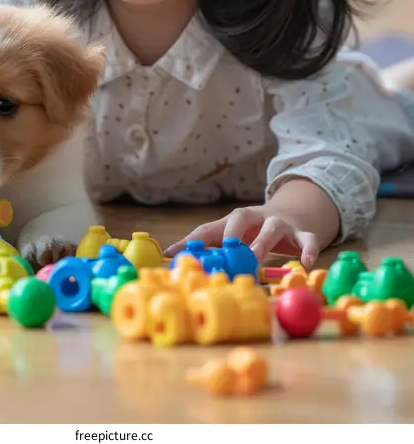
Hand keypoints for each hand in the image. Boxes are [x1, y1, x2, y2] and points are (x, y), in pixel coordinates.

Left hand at [164, 204, 318, 267]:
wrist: (290, 215)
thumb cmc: (251, 230)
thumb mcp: (228, 234)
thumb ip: (203, 244)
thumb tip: (168, 254)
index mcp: (233, 221)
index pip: (210, 228)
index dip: (193, 240)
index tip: (175, 253)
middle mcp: (255, 218)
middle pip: (241, 217)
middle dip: (232, 232)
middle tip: (224, 249)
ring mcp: (279, 225)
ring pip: (272, 228)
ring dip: (264, 241)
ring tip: (256, 257)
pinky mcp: (301, 234)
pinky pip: (307, 240)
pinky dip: (308, 249)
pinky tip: (306, 263)